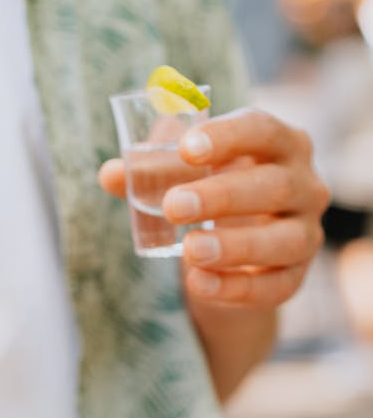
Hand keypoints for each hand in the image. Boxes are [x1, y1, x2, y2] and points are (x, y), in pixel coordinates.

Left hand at [99, 109, 329, 308]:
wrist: (233, 244)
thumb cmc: (208, 187)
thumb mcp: (180, 171)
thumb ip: (148, 167)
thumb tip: (111, 174)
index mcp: (280, 142)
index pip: (262, 129)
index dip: (226, 137)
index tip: (185, 150)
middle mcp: (305, 183)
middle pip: (275, 185)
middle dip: (222, 196)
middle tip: (172, 206)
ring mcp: (307, 231)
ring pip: (285, 240)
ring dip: (236, 246)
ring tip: (190, 250)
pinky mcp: (296, 275)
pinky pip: (277, 286)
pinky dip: (238, 288)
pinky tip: (199, 284)